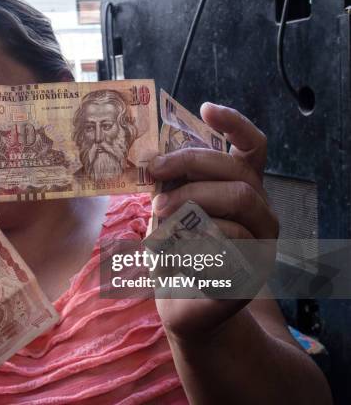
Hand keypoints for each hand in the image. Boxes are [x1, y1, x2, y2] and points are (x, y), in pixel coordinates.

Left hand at [148, 103, 278, 340]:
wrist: (181, 303)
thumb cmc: (173, 251)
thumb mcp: (167, 211)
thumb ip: (168, 184)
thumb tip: (150, 157)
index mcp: (240, 189)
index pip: (253, 148)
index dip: (235, 124)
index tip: (206, 108)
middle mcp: (259, 212)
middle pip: (235, 176)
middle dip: (189, 174)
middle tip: (155, 195)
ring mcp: (262, 244)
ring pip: (232, 210)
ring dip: (185, 216)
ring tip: (158, 234)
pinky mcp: (252, 274)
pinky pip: (224, 249)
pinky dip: (188, 251)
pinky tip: (173, 261)